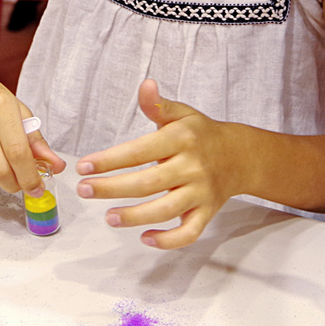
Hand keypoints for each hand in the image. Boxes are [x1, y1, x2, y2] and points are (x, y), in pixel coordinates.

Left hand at [74, 79, 241, 249]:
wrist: (241, 156)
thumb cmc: (202, 134)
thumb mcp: (182, 114)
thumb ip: (158, 105)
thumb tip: (145, 84)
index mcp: (182, 139)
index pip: (140, 151)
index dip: (110, 160)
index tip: (84, 166)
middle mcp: (192, 167)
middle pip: (147, 183)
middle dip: (112, 189)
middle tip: (84, 190)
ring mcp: (201, 193)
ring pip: (165, 210)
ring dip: (134, 217)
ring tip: (108, 217)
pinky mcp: (207, 213)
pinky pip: (189, 232)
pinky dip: (168, 241)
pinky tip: (145, 238)